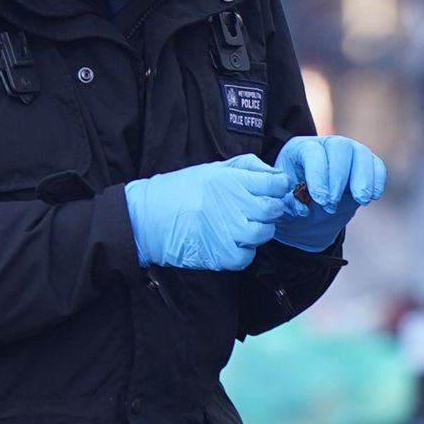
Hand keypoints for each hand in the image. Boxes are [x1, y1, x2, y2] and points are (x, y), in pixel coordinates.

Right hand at [123, 154, 291, 270]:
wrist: (145, 218)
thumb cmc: (178, 191)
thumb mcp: (210, 169)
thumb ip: (245, 167)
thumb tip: (275, 173)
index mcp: (229, 180)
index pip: (275, 183)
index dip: (279, 186)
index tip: (273, 189)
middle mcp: (231, 204)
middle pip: (273, 209)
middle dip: (272, 208)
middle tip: (259, 209)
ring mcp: (226, 231)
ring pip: (264, 233)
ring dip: (260, 230)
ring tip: (244, 225)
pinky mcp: (219, 255)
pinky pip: (248, 256)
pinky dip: (245, 252)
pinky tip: (233, 242)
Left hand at [271, 135, 387, 251]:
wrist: (308, 214)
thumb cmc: (292, 205)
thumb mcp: (282, 204)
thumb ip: (288, 203)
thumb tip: (302, 206)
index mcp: (299, 149)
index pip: (312, 153)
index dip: (318, 175)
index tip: (321, 200)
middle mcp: (325, 145)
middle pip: (339, 147)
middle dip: (340, 177)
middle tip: (334, 203)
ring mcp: (347, 152)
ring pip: (361, 153)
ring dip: (363, 178)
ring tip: (361, 201)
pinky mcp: (364, 164)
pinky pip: (376, 164)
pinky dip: (377, 179)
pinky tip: (373, 196)